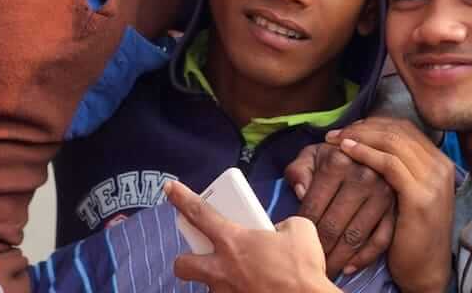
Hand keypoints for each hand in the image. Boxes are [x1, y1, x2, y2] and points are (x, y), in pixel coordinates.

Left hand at [165, 180, 338, 292]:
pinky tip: (256, 288)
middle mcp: (223, 269)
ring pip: (208, 287)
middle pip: (183, 264)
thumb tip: (278, 231)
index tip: (169, 188)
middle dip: (185, 259)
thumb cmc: (302, 267)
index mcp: (234, 241)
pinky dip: (239, 291)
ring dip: (220, 280)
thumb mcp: (298, 229)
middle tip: (201, 256)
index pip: (199, 213)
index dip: (181, 198)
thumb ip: (281, 224)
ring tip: (243, 277)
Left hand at [285, 139, 396, 276]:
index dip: (301, 232)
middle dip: (318, 250)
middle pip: (333, 225)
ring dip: (338, 259)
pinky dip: (364, 258)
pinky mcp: (396, 208)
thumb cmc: (333, 158)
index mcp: (339, 160)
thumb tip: (301, 191)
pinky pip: (380, 240)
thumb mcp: (311, 156)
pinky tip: (348, 268)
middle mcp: (364, 175)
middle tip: (308, 264)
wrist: (369, 151)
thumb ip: (299, 171)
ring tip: (325, 270)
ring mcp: (383, 193)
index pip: (313, 207)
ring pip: (354, 236)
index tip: (294, 246)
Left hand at [328, 118, 454, 292]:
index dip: (373, 123)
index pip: (404, 128)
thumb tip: (370, 145)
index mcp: (438, 162)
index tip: (349, 128)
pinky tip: (346, 151)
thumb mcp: (406, 196)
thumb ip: (396, 170)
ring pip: (393, 141)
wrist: (426, 269)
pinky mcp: (420, 196)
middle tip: (336, 132)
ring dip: (360, 136)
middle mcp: (439, 166)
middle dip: (363, 127)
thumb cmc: (409, 235)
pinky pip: (389, 164)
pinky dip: (365, 153)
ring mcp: (433, 180)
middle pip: (398, 130)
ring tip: (336, 140)